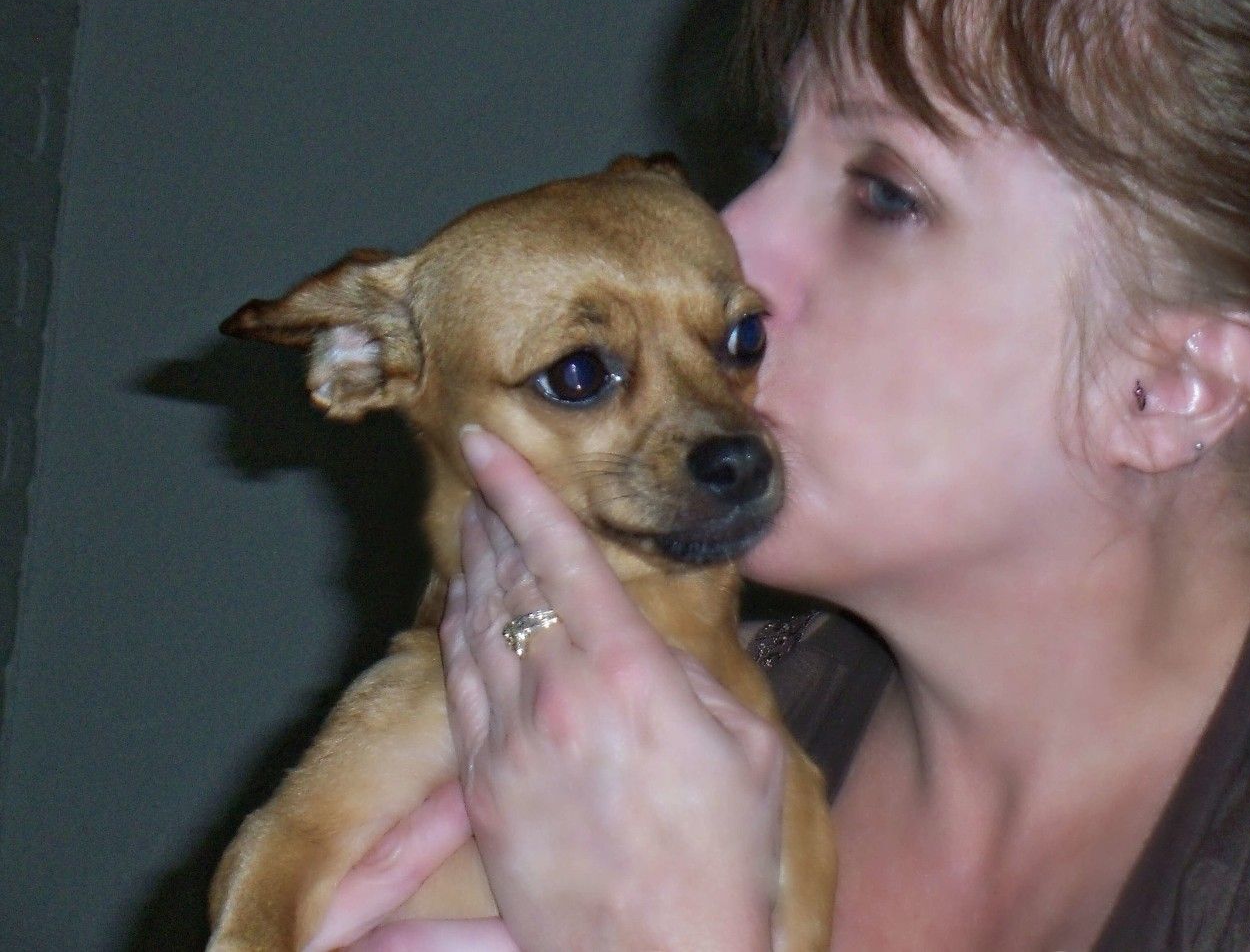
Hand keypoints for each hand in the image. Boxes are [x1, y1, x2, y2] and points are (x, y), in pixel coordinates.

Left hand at [337, 426, 784, 950]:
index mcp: (631, 676)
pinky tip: (457, 607)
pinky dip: (453, 632)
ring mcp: (510, 743)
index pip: (562, 557)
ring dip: (468, 565)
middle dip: (491, 517)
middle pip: (508, 580)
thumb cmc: (725, 856)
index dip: (522, 491)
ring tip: (469, 523)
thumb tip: (639, 641)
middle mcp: (558, 697)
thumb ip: (686, 676)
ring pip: (472, 626)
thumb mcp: (746, 746)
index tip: (489, 444)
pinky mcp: (482, 787)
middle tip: (481, 475)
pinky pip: (457, 686)